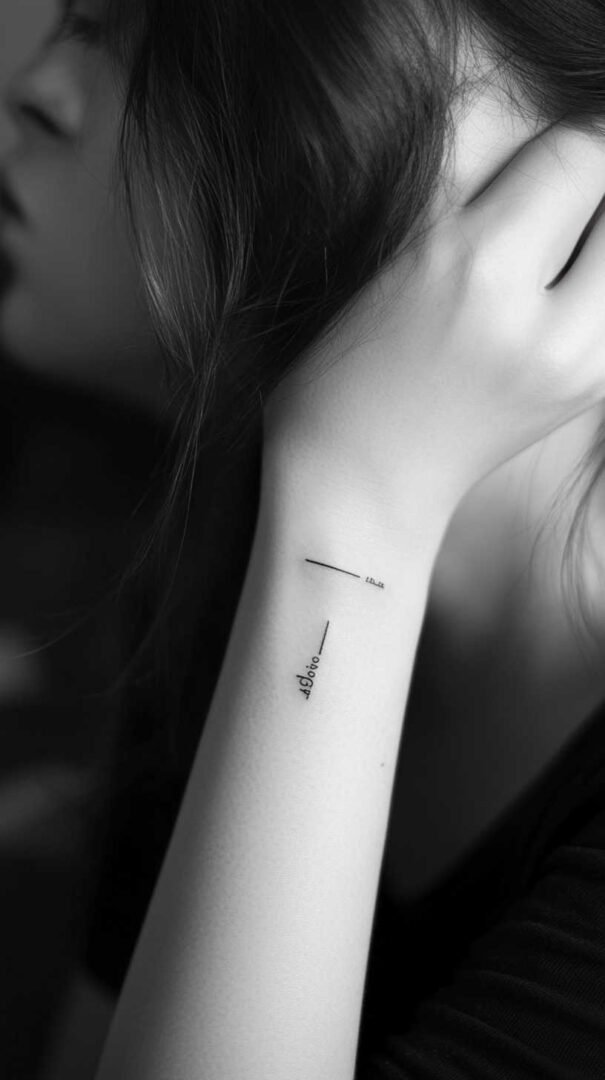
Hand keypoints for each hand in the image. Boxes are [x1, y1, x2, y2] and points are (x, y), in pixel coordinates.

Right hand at [265, 124, 604, 536]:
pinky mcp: (594, 390)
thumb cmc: (347, 369)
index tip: (549, 151)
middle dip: (594, 188)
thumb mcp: (396, 262)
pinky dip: (596, 282)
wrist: (363, 483)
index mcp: (477, 273)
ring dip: (599, 239)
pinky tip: (563, 292)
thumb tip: (572, 153)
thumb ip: (485, 197)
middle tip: (550, 211)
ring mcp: (582, 368)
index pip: (581, 154)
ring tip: (555, 255)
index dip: (575, 134)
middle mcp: (545, 325)